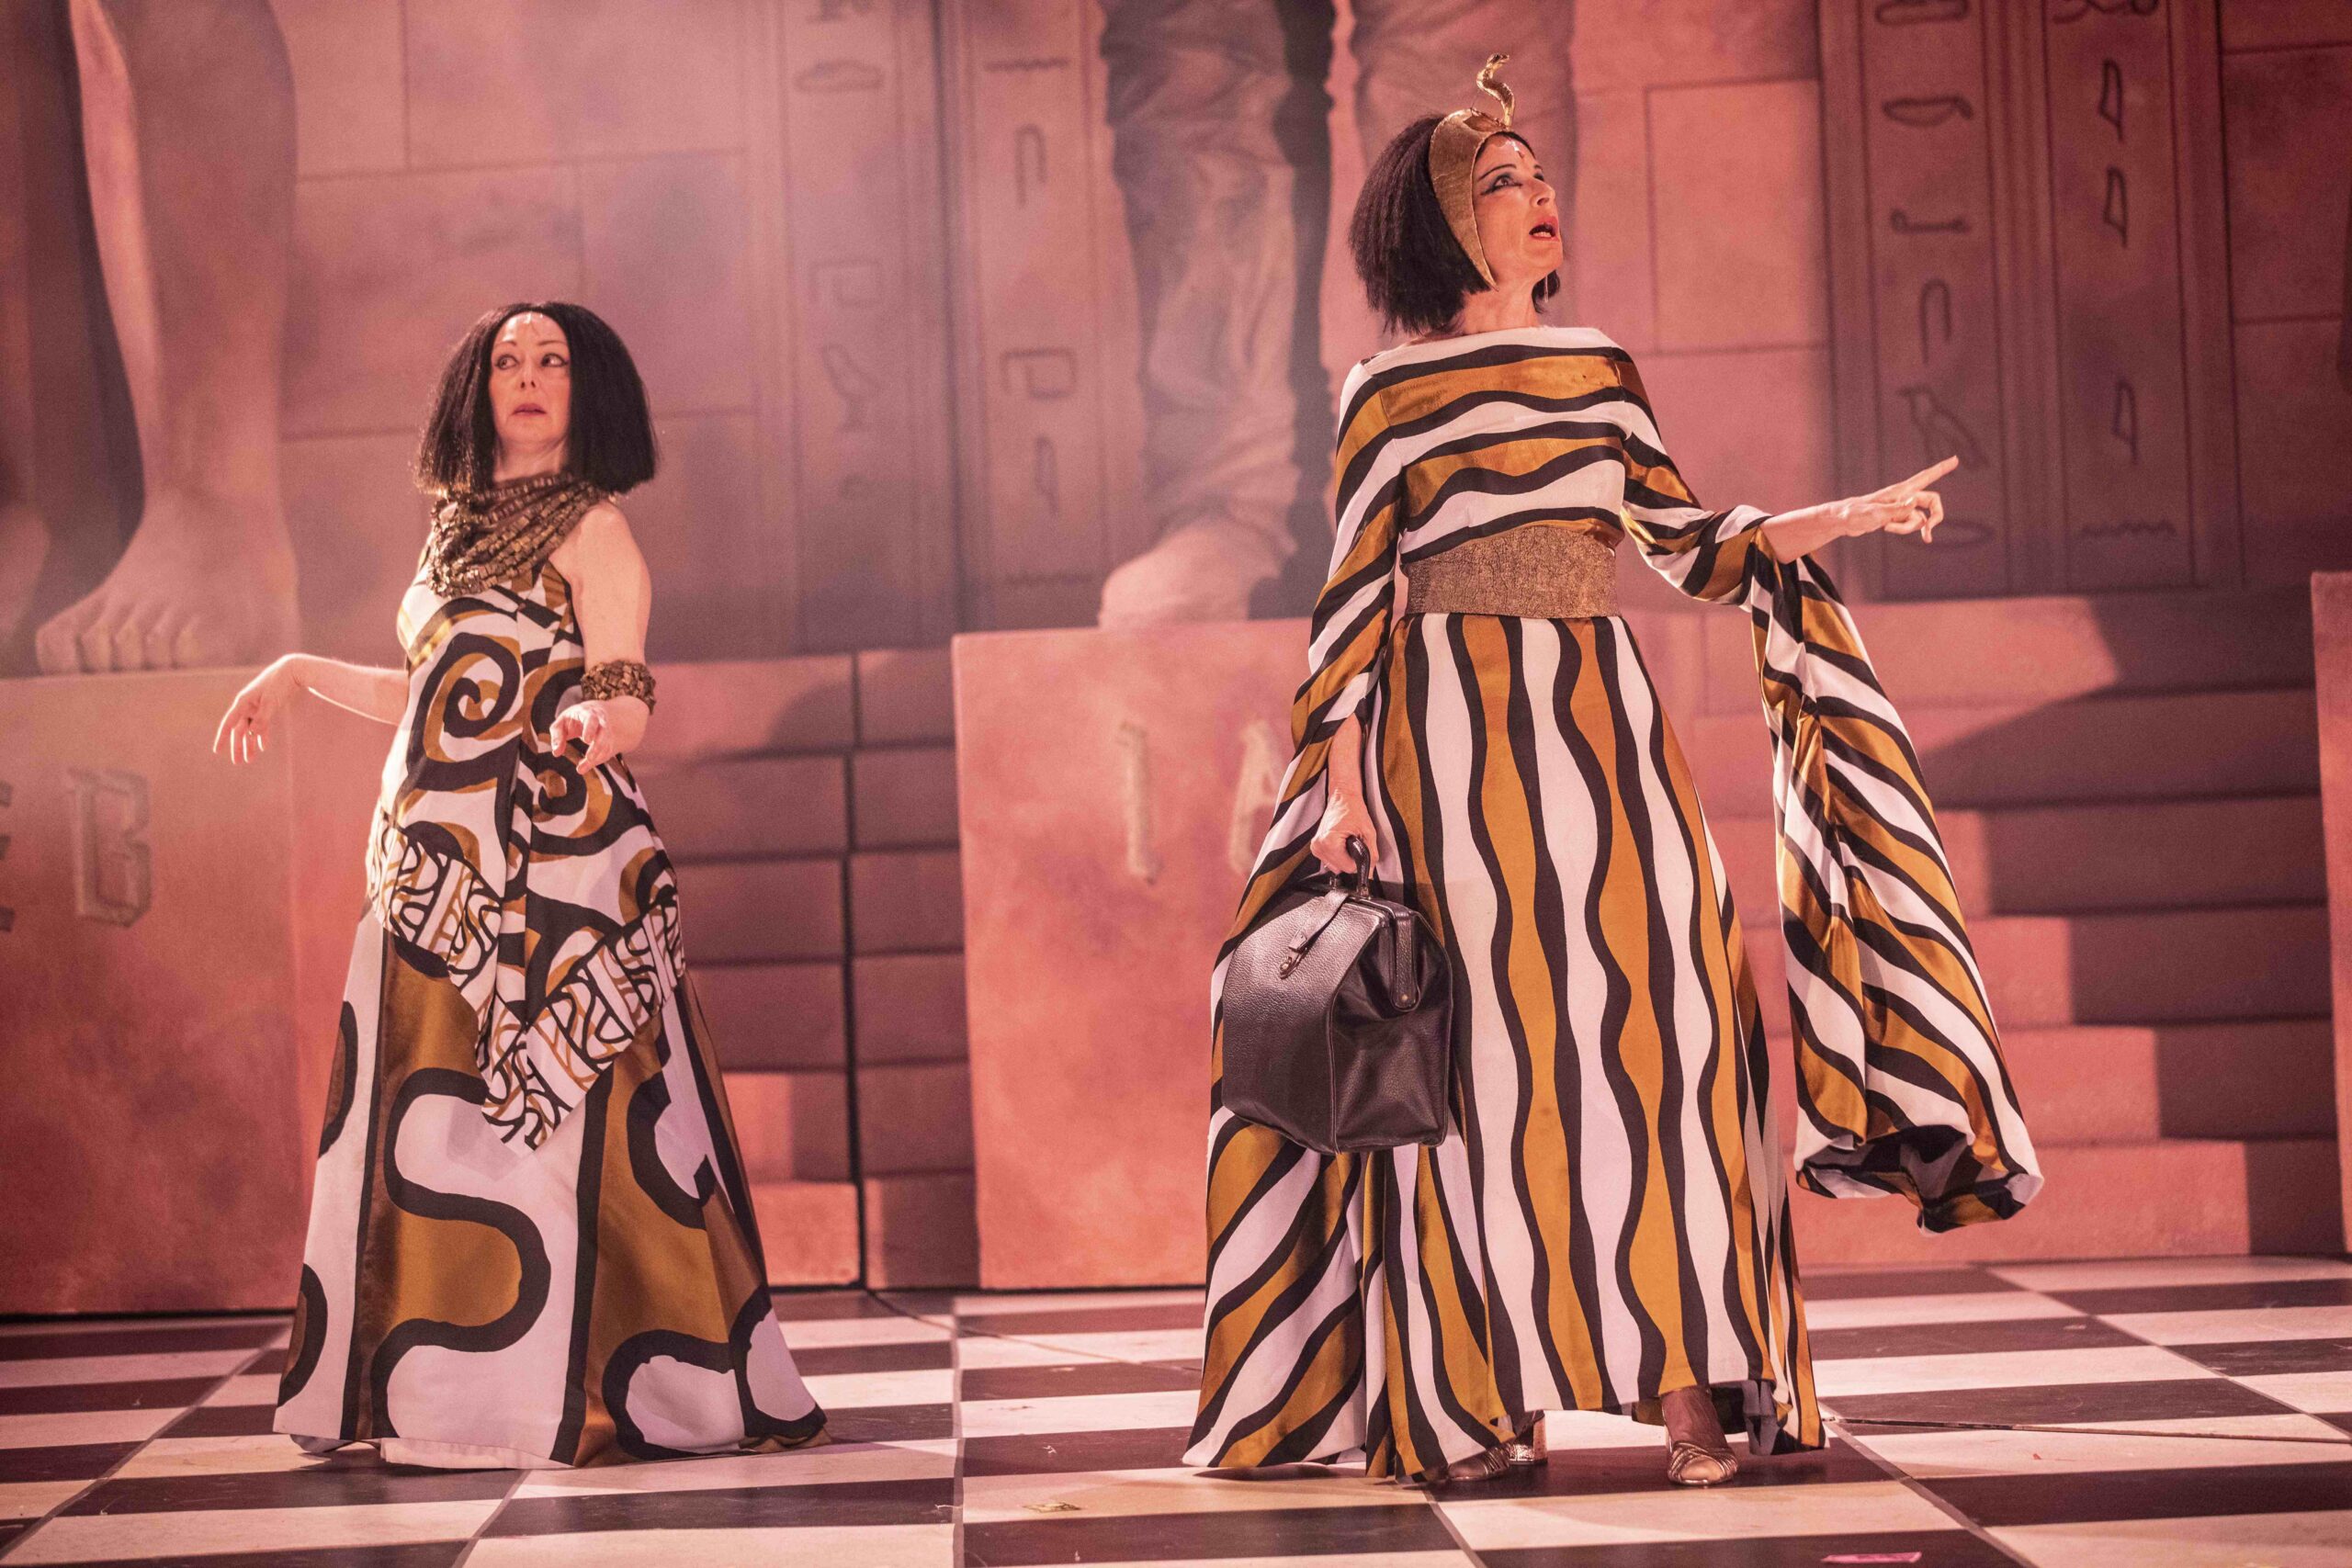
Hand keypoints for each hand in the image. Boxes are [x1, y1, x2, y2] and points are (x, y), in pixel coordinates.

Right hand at [212, 656, 297, 763]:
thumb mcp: (271, 701)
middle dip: (238, 746)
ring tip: (249, 760)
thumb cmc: (279, 684)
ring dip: (249, 744)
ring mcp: (256, 707)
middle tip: (237, 762)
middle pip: (239, 730)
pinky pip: (261, 725)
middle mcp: (247, 705)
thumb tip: (252, 733)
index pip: (229, 723)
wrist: (292, 671)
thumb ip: (262, 718)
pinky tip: (263, 747)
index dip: (222, 738)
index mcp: (243, 702)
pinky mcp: (267, 708)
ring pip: (250, 730)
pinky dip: (261, 736)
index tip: (217, 751)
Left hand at [551, 700, 621, 770]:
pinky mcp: (609, 742)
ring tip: (581, 768)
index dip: (590, 729)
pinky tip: (584, 767)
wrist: (592, 713)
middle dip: (598, 745)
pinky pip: (606, 752)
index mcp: (587, 713)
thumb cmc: (573, 719)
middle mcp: (600, 721)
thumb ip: (557, 735)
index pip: (591, 720)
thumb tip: (556, 752)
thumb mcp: (561, 722)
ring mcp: (607, 732)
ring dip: (596, 757)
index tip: (587, 740)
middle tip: (589, 758)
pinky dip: (596, 761)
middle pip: (604, 732)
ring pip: (606, 745)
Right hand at [1310, 789, 1376, 875]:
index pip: (1348, 867)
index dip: (1358, 860)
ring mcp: (1316, 846)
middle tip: (1353, 841)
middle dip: (1350, 858)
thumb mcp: (1368, 832)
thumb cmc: (1353, 809)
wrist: (1343, 797)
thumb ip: (1371, 854)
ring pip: (1335, 866)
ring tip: (1346, 840)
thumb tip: (1369, 871)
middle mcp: (1319, 845)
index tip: (1359, 846)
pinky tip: (1341, 843)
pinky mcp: (1316, 846)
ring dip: (1344, 857)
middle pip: (1340, 868)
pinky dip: (1338, 855)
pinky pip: (1330, 860)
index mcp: (1329, 842)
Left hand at [1838, 456, 1954, 541]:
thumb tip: (1916, 501)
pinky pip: (1911, 525)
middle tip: (1928, 535)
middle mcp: (1905, 496)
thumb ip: (1896, 509)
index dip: (1941, 469)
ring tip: (1886, 528)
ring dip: (1908, 528)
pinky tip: (1887, 528)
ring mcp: (1902, 506)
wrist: (1842, 521)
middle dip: (1934, 518)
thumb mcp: (1875, 514)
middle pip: (1932, 502)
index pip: (1925, 477)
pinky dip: (1903, 530)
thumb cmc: (1855, 513)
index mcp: (1901, 491)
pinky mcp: (1898, 516)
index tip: (1956, 459)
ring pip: (1920, 519)